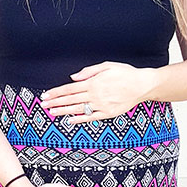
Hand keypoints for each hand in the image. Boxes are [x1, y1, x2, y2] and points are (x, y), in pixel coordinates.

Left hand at [39, 61, 156, 123]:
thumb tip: (73, 78)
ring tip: (51, 113)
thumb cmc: (125, 73)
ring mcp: (101, 105)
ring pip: (78, 109)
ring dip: (63, 111)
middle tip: (43, 106)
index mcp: (93, 82)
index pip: (69, 89)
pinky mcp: (108, 113)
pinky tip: (69, 121)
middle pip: (70, 100)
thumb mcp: (107, 66)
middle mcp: (95, 94)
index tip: (45, 96)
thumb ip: (89, 72)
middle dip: (55, 102)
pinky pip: (91, 117)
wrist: (143, 85)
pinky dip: (79, 119)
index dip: (56, 93)